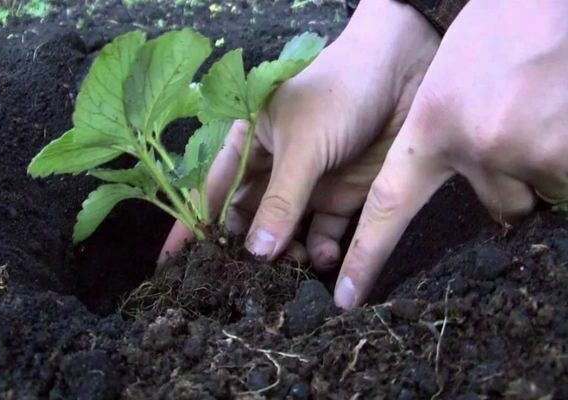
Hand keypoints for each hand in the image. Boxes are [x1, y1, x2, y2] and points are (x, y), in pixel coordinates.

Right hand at [160, 0, 439, 267]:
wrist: (405, 73)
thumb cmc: (339, 93)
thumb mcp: (302, 144)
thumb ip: (280, 200)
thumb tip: (255, 253)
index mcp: (248, 145)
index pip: (210, 190)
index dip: (191, 225)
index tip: (173, 263)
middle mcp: (273, 169)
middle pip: (247, 219)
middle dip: (243, 250)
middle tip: (240, 284)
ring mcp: (307, 185)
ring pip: (285, 232)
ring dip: (284, 256)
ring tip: (286, 275)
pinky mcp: (342, 196)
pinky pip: (324, 233)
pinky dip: (320, 251)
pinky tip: (321, 260)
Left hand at [338, 0, 567, 307]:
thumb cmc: (497, 29)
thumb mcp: (449, 85)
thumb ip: (446, 142)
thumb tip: (469, 199)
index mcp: (432, 127)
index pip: (386, 207)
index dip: (367, 257)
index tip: (346, 299)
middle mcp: (474, 145)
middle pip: (500, 201)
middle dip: (513, 174)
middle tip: (520, 120)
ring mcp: (522, 148)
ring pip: (537, 188)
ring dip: (543, 158)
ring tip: (541, 105)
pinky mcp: (563, 151)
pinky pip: (566, 179)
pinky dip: (565, 152)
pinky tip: (558, 108)